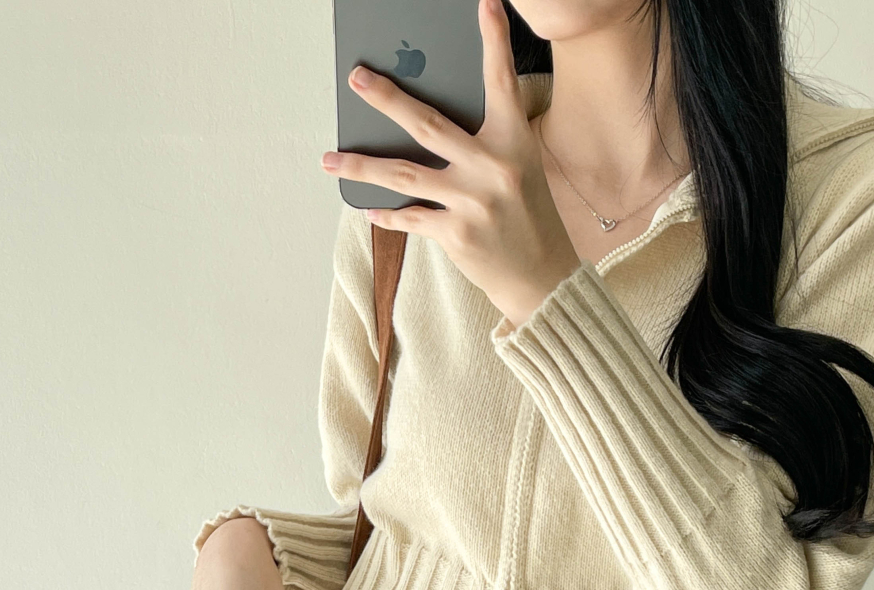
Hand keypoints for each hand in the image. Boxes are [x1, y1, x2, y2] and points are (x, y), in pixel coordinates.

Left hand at [320, 0, 579, 329]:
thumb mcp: (520, 169)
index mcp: (514, 141)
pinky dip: (387, 214)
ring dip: (362, 163)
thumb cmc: (528, 218)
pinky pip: (410, 217)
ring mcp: (473, 202)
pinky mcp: (456, 234)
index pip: (500, 81)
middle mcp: (493, 167)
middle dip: (387, 98)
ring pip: (404, 174)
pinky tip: (368, 206)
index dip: (492, 40)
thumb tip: (423, 128)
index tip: (483, 3)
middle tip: (357, 77)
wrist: (543, 278)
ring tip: (330, 157)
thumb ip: (483, 145)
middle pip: (427, 123)